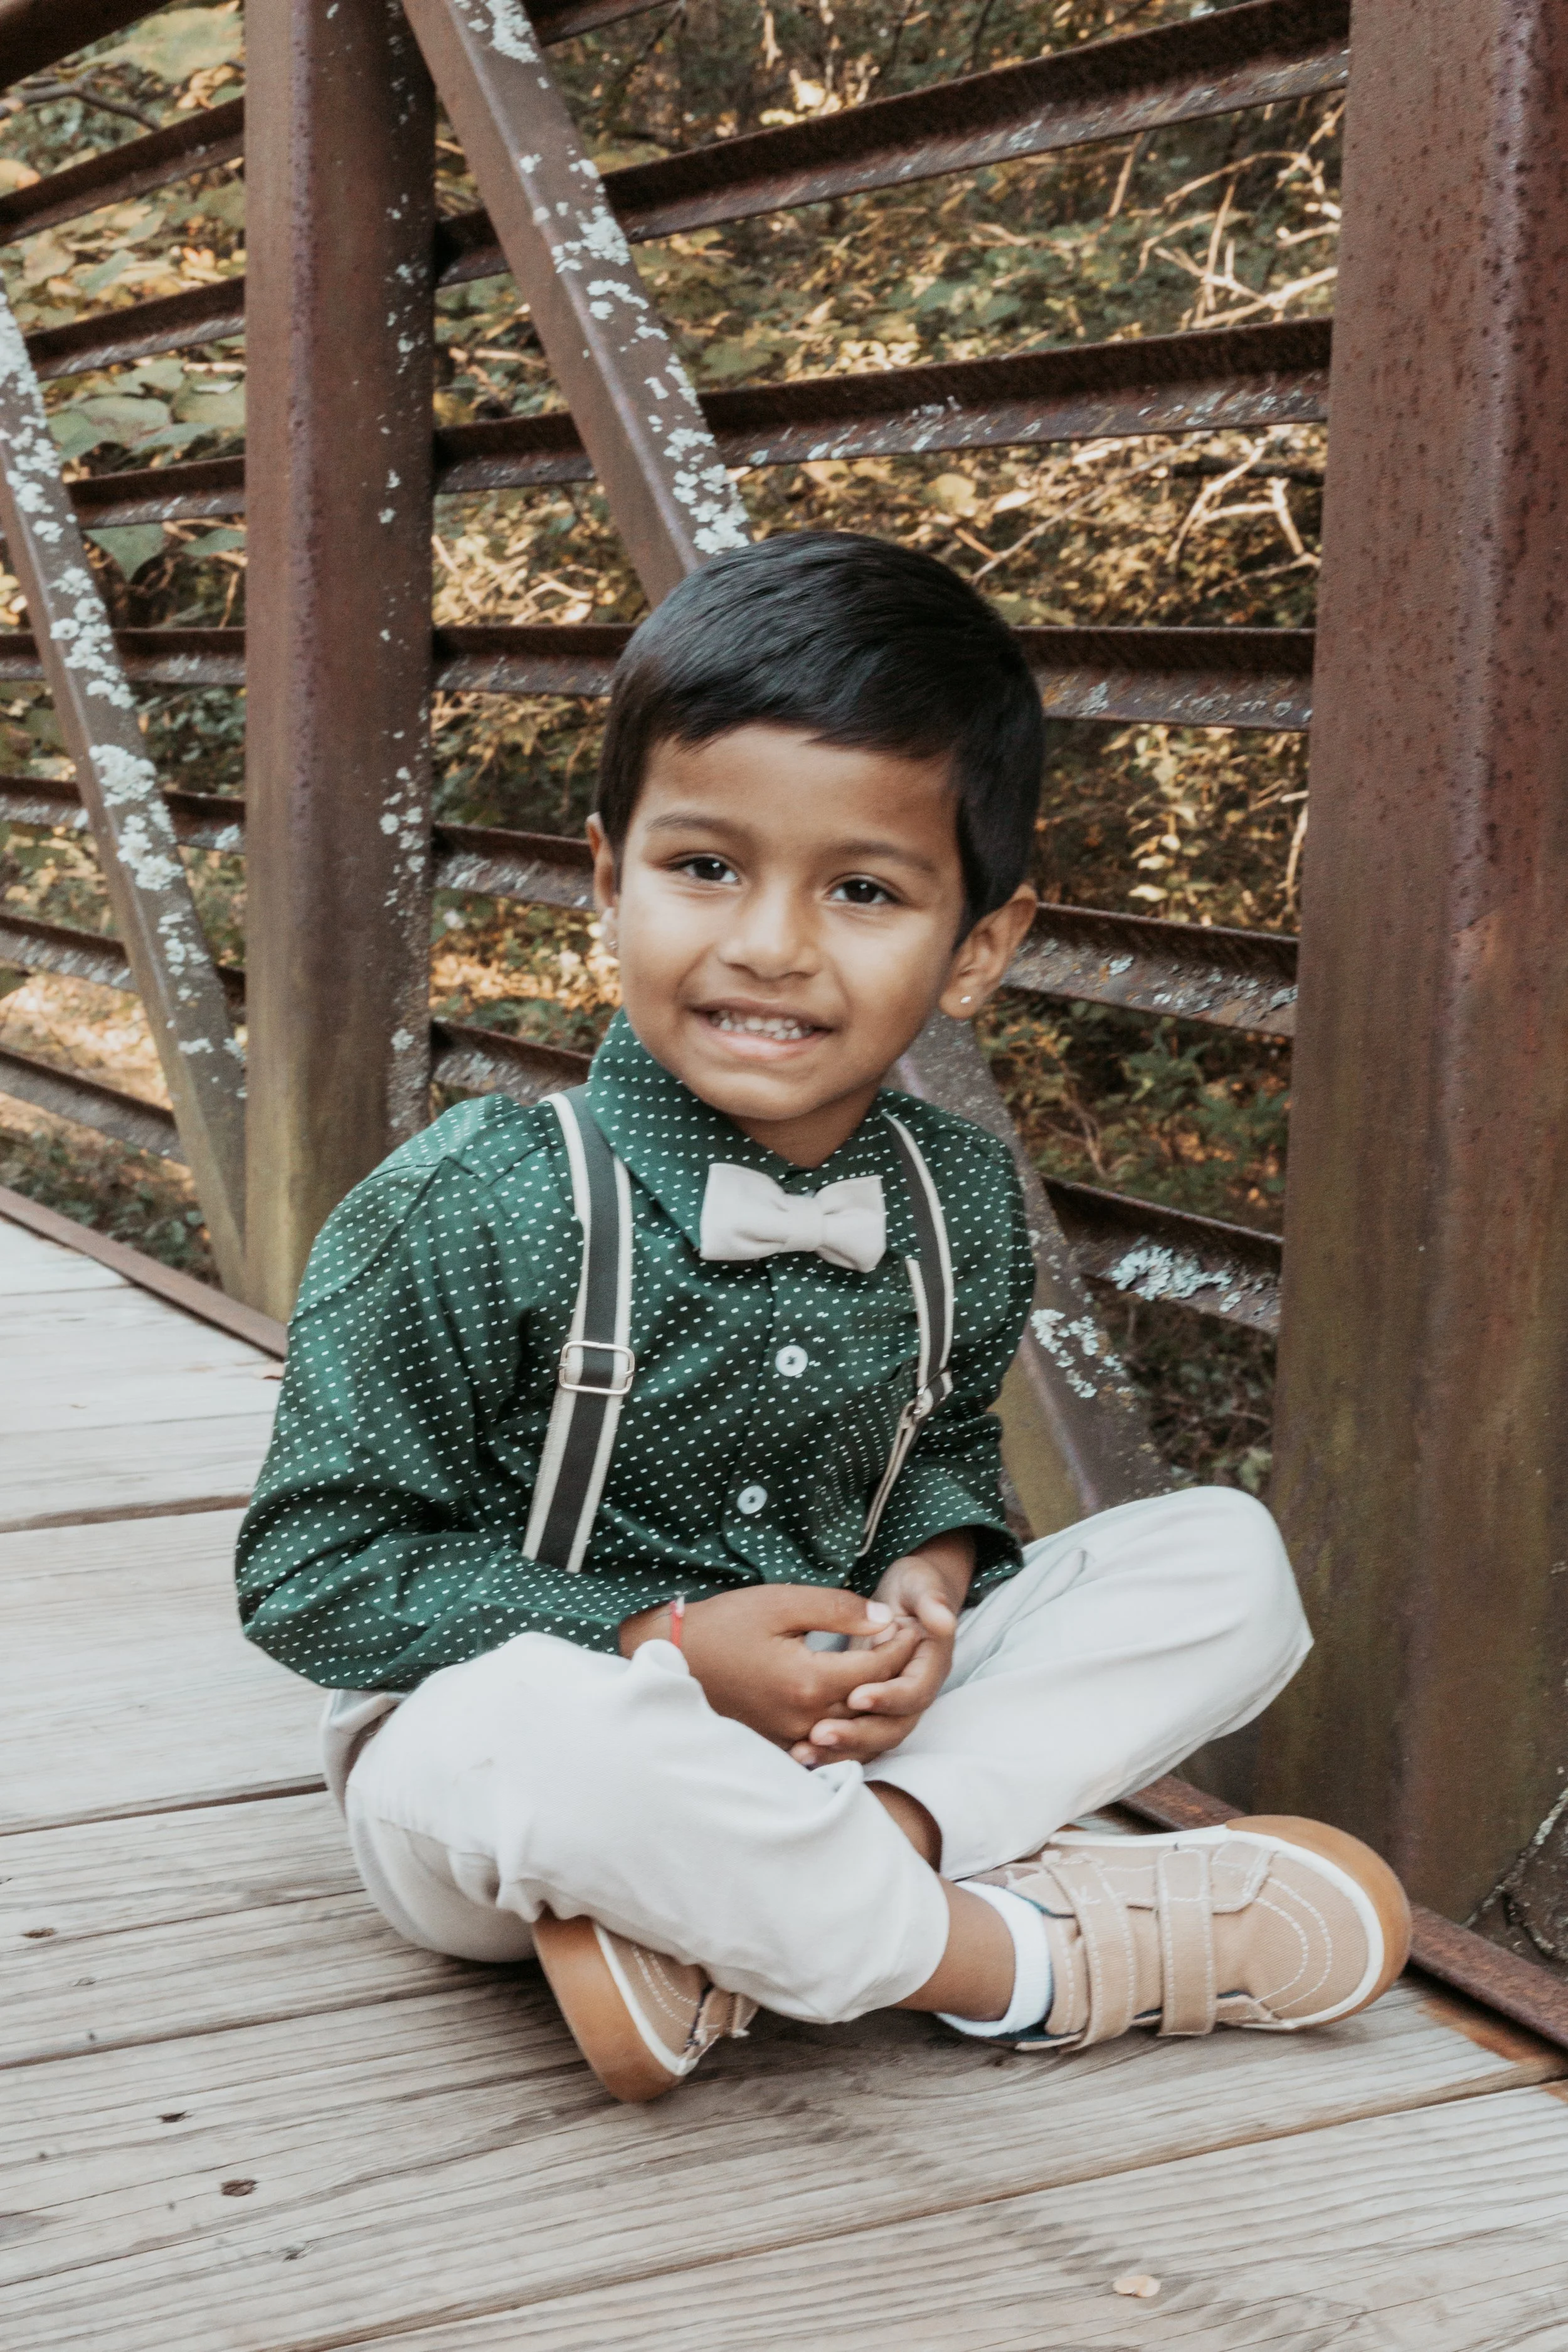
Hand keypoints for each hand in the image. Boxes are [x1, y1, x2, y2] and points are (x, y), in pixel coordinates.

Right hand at [618, 1584, 919, 1749]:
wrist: (674, 1655)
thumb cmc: (726, 1623)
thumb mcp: (782, 1603)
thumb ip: (837, 1609)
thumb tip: (884, 1620)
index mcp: (808, 1681)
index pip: (877, 1667)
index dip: (902, 1644)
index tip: (914, 1625)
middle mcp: (804, 1719)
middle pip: (872, 1701)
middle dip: (898, 1672)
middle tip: (913, 1647)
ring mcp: (791, 1737)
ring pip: (857, 1729)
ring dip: (880, 1702)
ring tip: (893, 1672)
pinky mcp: (779, 1744)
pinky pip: (831, 1744)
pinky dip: (853, 1728)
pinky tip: (861, 1706)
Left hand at [790, 1532, 974, 1768]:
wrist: (909, 1597)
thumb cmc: (914, 1587)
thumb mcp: (921, 1585)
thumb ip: (931, 1601)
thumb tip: (942, 1620)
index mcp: (929, 1667)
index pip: (913, 1693)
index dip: (887, 1697)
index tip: (855, 1696)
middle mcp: (912, 1694)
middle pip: (893, 1729)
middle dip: (858, 1734)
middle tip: (821, 1733)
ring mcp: (892, 1707)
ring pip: (872, 1741)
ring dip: (841, 1749)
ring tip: (805, 1751)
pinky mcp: (871, 1711)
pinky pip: (855, 1740)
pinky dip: (831, 1750)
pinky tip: (799, 1753)